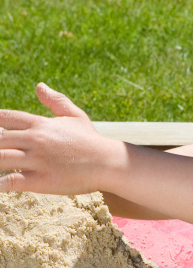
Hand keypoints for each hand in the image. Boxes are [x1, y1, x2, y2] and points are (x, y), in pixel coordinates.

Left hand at [0, 83, 119, 194]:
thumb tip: (39, 86)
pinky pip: (9, 181)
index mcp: (40, 124)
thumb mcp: (75, 116)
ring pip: (0, 157)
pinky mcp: (39, 180)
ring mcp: (36, 160)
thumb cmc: (91, 140)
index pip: (5, 117)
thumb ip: (55, 101)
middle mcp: (35, 139)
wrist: (108, 163)